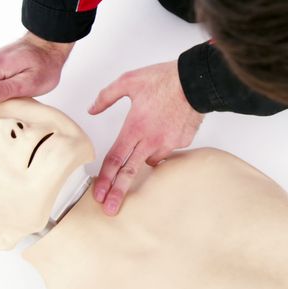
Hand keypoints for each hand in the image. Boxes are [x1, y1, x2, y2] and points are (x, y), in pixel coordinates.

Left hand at [88, 60, 203, 214]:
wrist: (195, 80)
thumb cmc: (164, 79)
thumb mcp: (129, 80)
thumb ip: (107, 96)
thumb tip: (92, 108)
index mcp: (135, 127)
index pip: (115, 159)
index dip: (105, 179)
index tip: (99, 194)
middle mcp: (151, 140)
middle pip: (130, 172)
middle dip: (119, 193)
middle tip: (110, 209)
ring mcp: (168, 143)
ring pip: (151, 159)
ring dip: (144, 158)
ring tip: (147, 138)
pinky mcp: (183, 142)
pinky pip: (167, 149)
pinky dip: (161, 145)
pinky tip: (163, 131)